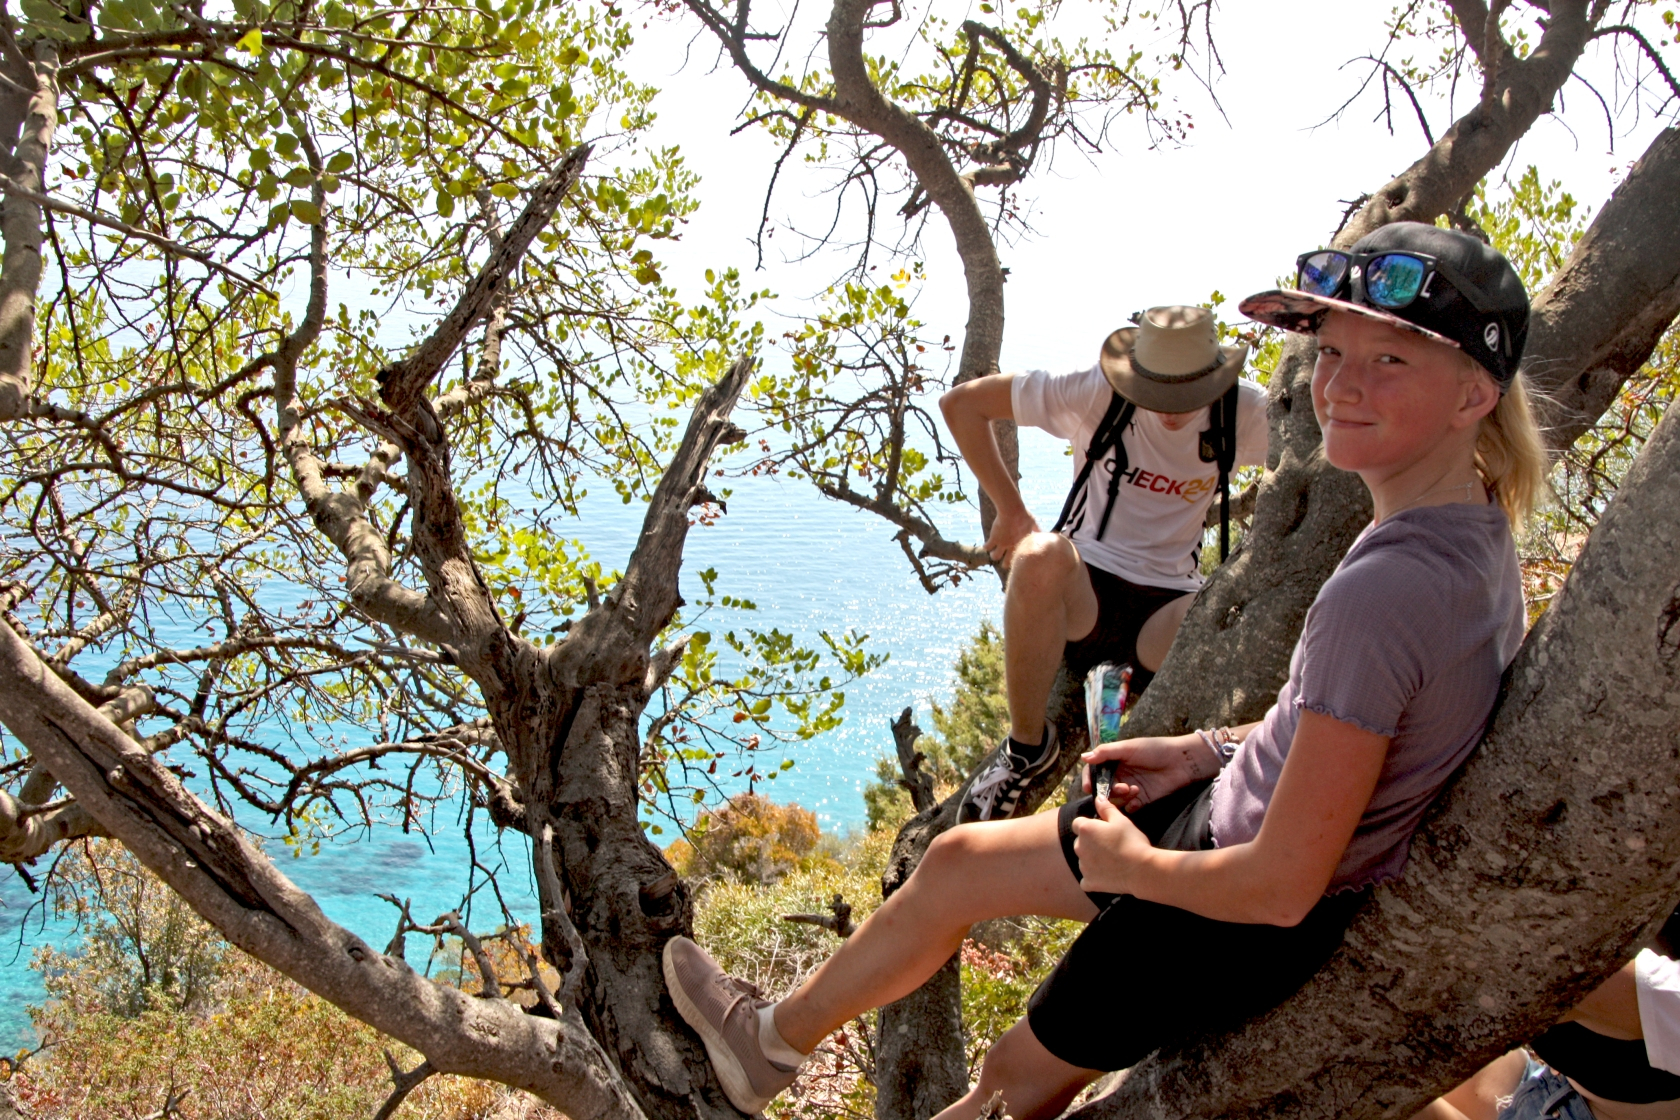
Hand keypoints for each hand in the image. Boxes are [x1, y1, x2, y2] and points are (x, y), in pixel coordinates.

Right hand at [984, 506, 1039, 565]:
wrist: (1012, 511)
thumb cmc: (1023, 515)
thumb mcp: (1032, 523)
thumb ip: (1037, 529)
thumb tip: (1045, 531)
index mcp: (1021, 543)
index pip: (1019, 558)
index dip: (1016, 561)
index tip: (1015, 560)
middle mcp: (1011, 546)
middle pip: (1006, 562)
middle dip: (1004, 563)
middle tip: (1003, 562)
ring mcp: (1002, 543)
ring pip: (995, 556)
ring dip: (994, 555)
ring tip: (993, 553)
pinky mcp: (994, 538)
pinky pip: (987, 547)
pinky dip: (986, 547)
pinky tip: (986, 545)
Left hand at [1069, 795, 1154, 895]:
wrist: (1142, 870)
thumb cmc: (1131, 842)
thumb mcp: (1121, 820)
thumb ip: (1106, 808)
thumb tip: (1098, 798)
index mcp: (1085, 830)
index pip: (1078, 823)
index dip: (1090, 825)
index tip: (1102, 830)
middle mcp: (1079, 847)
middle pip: (1080, 842)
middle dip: (1091, 842)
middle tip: (1111, 845)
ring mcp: (1082, 866)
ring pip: (1084, 859)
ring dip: (1093, 859)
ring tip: (1113, 860)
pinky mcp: (1088, 882)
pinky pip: (1087, 878)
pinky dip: (1094, 877)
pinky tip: (1108, 874)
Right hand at [1081, 733, 1218, 811]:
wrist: (1182, 761)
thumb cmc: (1156, 749)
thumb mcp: (1129, 747)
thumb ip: (1106, 753)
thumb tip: (1083, 757)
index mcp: (1114, 762)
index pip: (1094, 772)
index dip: (1089, 780)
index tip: (1088, 787)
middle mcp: (1120, 775)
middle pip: (1103, 788)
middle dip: (1108, 790)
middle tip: (1121, 787)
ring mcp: (1131, 788)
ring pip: (1115, 799)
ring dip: (1120, 798)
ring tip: (1133, 790)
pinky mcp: (1142, 799)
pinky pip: (1129, 808)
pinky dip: (1130, 806)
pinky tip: (1137, 800)